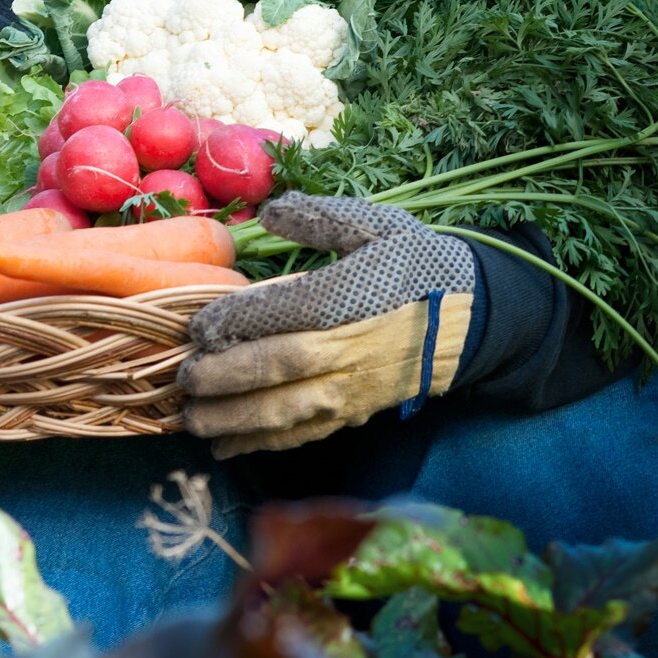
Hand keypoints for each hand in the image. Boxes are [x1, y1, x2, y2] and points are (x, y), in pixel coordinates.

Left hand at [179, 194, 475, 457]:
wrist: (475, 318)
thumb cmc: (416, 266)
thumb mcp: (377, 226)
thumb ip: (321, 218)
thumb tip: (269, 211)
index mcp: (352, 297)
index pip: (287, 311)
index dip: (239, 322)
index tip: (196, 328)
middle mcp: (351, 348)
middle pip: (282, 367)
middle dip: (227, 377)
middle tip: (183, 380)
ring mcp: (355, 387)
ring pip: (290, 410)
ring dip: (236, 419)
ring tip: (191, 421)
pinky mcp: (357, 412)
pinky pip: (306, 432)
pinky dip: (265, 443)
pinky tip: (227, 446)